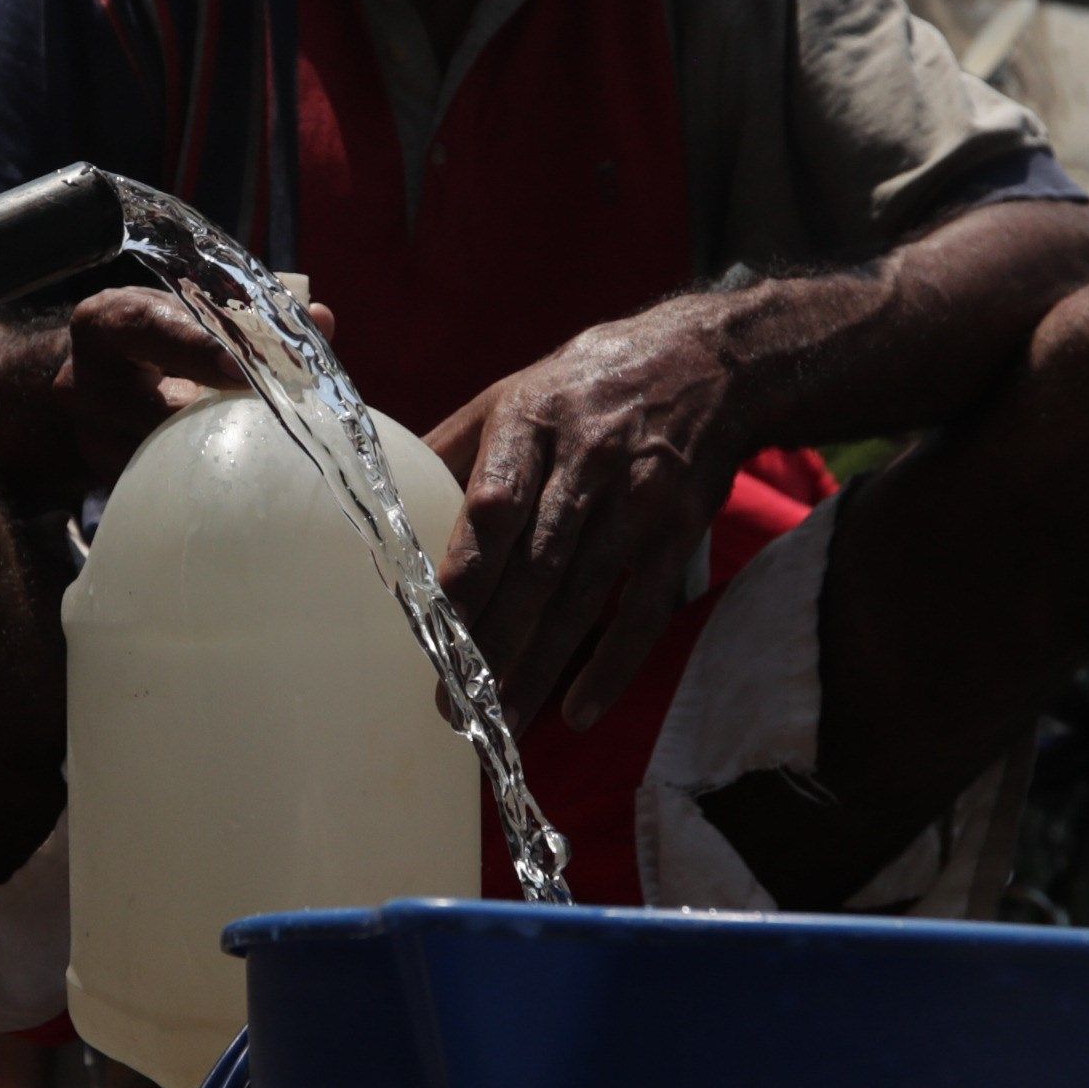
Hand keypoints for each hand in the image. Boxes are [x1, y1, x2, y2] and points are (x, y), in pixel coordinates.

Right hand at [49, 286, 330, 493]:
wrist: (100, 377)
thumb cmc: (159, 334)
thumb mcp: (190, 310)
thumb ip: (251, 316)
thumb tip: (321, 320)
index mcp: (108, 323)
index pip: (150, 328)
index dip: (197, 347)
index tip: (245, 365)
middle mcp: (84, 382)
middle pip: (152, 409)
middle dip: (219, 415)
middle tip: (279, 419)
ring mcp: (93, 439)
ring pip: (161, 456)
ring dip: (219, 453)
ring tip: (271, 451)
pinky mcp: (108, 479)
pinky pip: (161, 485)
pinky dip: (207, 477)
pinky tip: (243, 476)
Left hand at [426, 304, 745, 728]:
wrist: (706, 363)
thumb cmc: (582, 389)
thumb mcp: (512, 396)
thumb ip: (451, 453)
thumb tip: (382, 507)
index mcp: (530, 424)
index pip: (495, 504)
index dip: (467, 567)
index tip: (432, 622)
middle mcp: (586, 463)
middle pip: (535, 567)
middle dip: (491, 641)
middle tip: (450, 701)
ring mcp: (638, 500)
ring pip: (581, 599)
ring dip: (538, 668)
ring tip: (498, 723)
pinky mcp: (679, 531)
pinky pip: (642, 610)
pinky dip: (612, 665)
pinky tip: (578, 712)